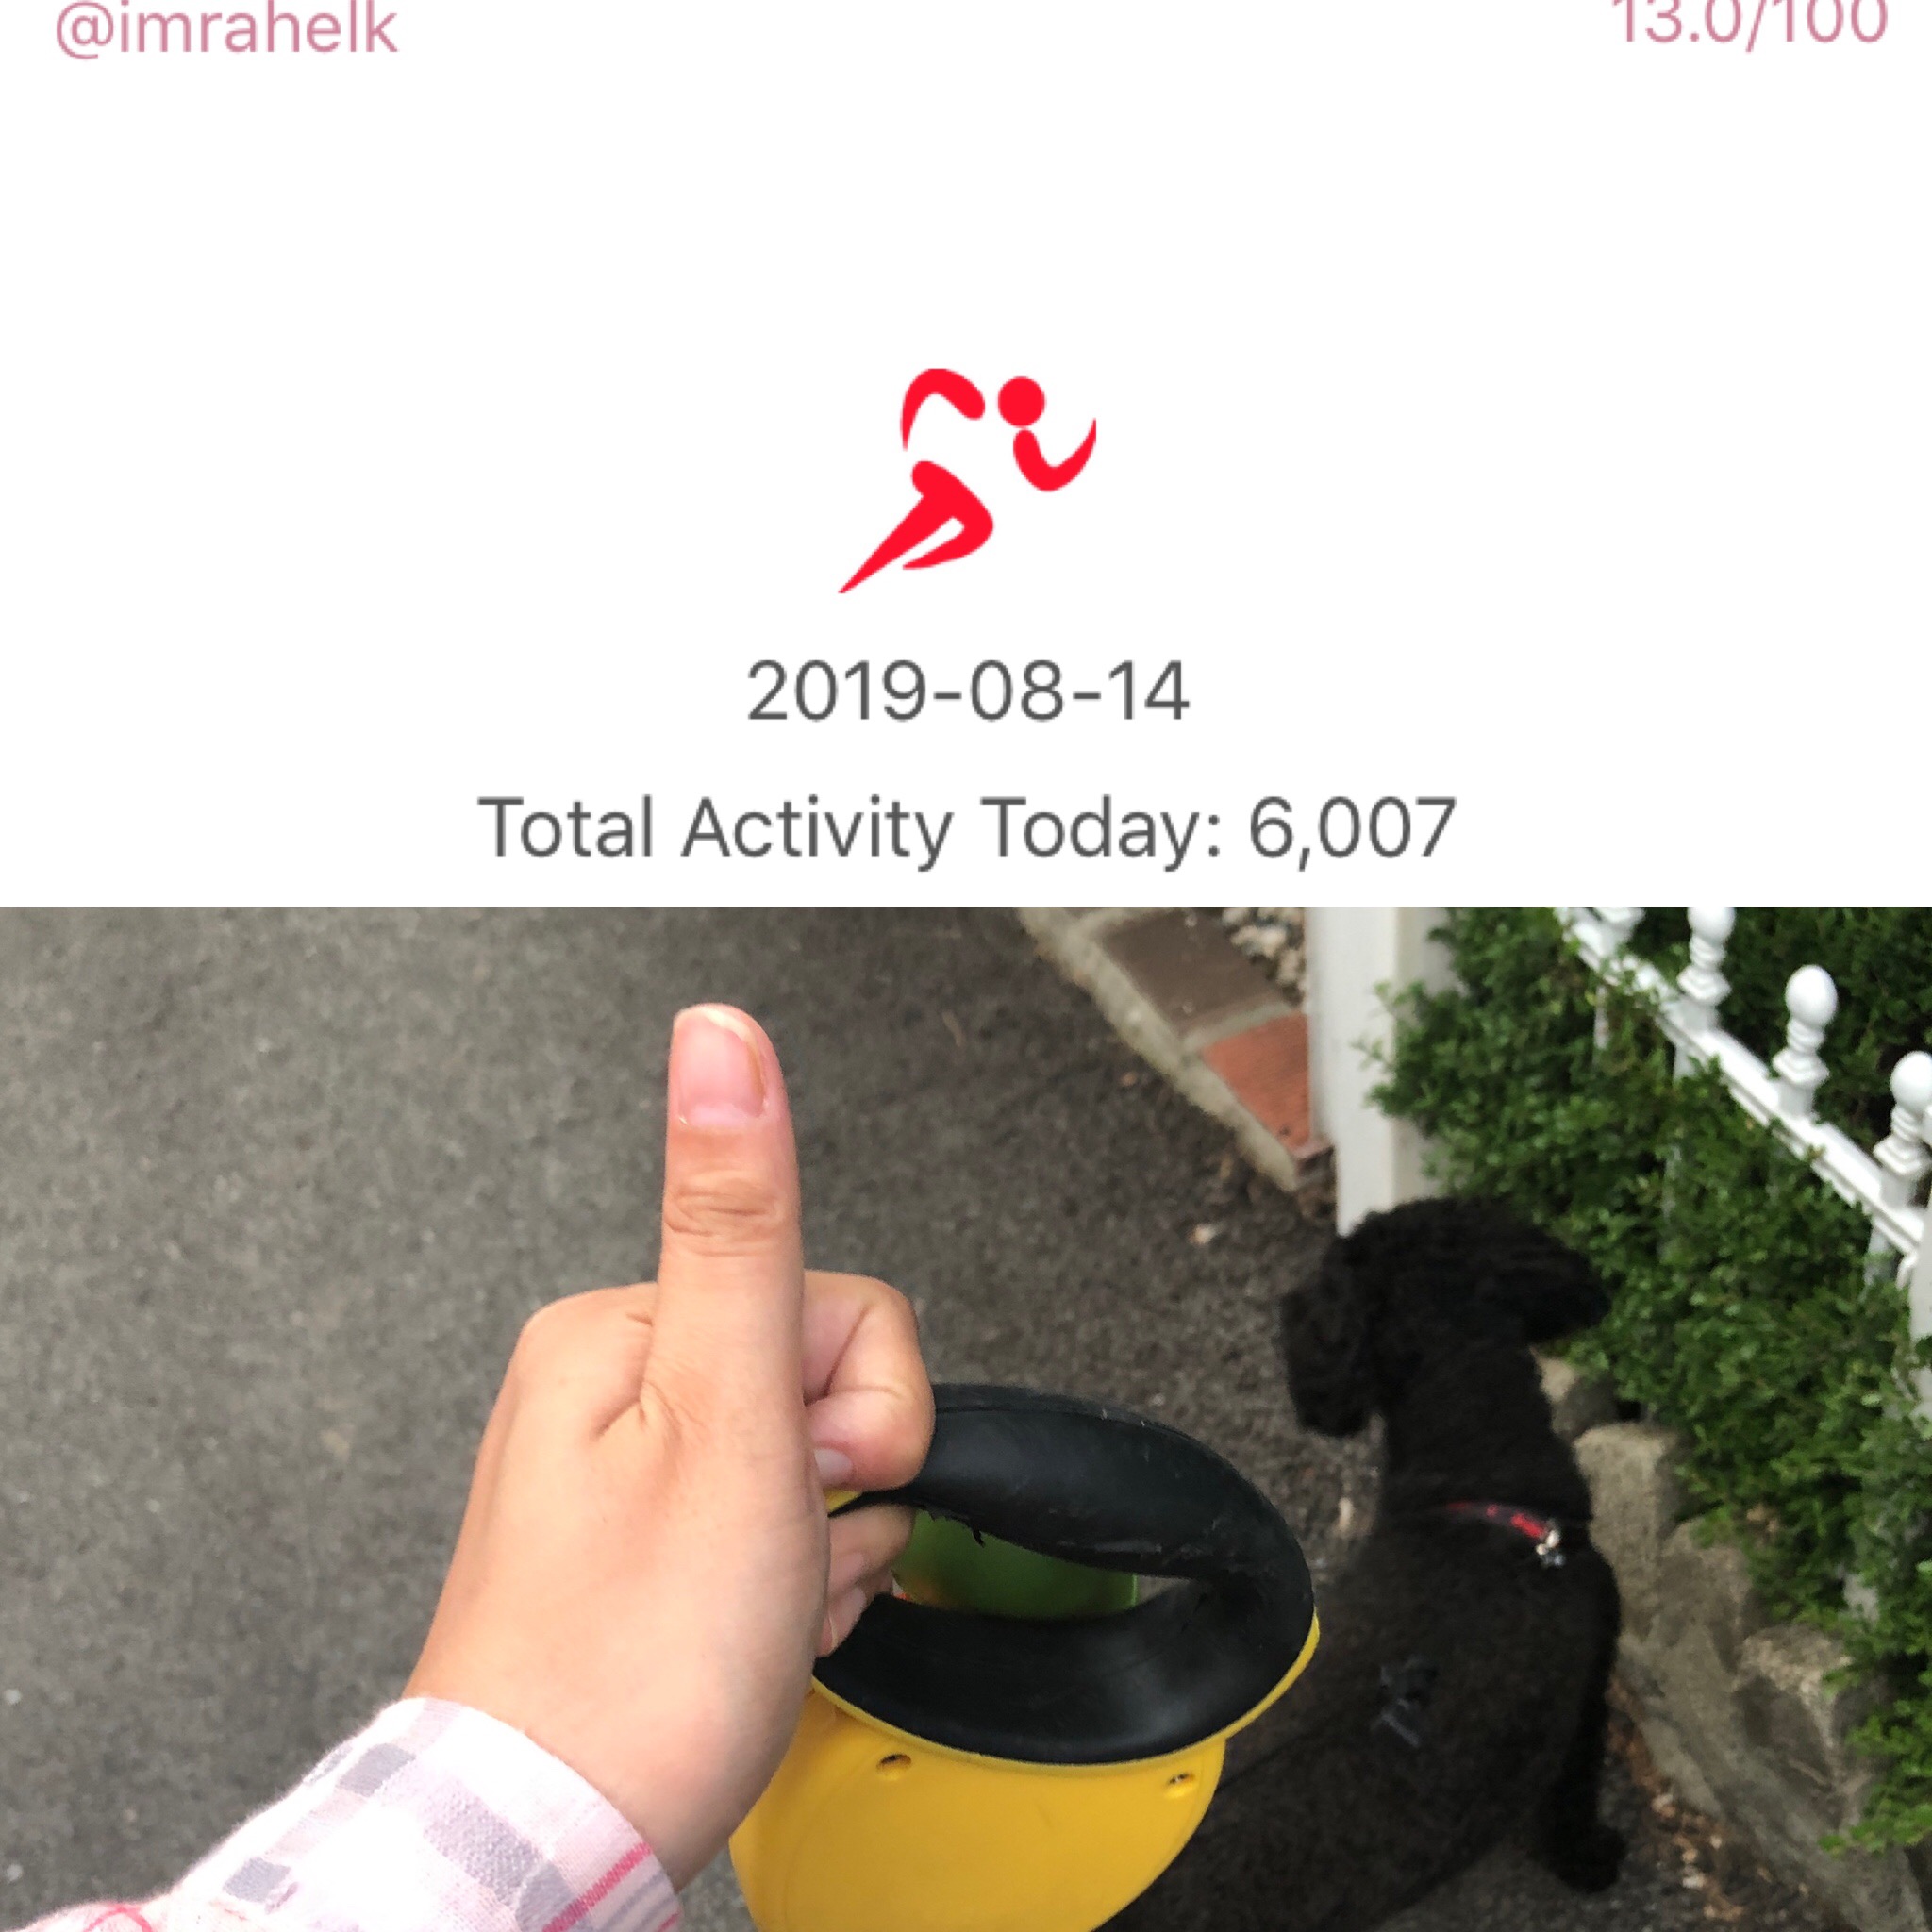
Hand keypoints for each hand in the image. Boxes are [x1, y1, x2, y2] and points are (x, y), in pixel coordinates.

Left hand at [405, 1005, 934, 1886]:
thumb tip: (718, 1038)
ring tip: (752, 1610)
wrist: (551, 1846)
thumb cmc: (629, 1661)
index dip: (862, 1409)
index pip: (839, 1301)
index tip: (806, 1481)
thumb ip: (735, 1214)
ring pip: (814, 1467)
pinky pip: (776, 1533)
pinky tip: (747, 1633)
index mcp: (623, 1328)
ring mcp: (631, 1470)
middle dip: (842, 1485)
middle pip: (829, 1380)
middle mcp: (616, 1381)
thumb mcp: (720, 1412)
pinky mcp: (651, 1546)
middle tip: (774, 1555)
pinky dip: (792, 1589)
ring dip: (821, 1550)